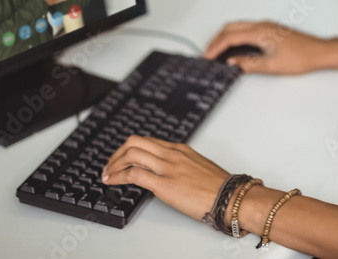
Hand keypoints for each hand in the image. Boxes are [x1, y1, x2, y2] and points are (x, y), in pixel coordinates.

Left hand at [101, 136, 228, 221]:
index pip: (147, 141)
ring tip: (107, 174)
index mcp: (180, 149)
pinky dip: (117, 176)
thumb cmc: (219, 187)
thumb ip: (181, 166)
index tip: (122, 159)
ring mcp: (167, 167)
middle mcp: (171, 154)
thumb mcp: (198, 168)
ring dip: (113, 164)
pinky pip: (133, 174)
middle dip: (117, 153)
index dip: (129, 149)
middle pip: (134, 142)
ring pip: (131, 154)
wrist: (230, 197)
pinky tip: (112, 182)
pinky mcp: (163, 184)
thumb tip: (169, 174)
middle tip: (110, 165)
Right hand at [204, 21, 327, 74]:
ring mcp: (266, 25)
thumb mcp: (272, 66)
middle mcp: (262, 25)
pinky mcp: (270, 28)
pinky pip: (246, 28)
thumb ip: (249, 64)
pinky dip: (235, 36)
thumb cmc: (302, 58)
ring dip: (225, 37)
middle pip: (230, 28)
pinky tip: (234, 48)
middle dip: (216, 40)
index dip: (216, 47)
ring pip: (238, 26)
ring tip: (218, 52)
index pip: (230, 37)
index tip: (208, 57)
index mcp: (261, 32)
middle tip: (208, 54)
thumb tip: (232, 63)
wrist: (319, 52)